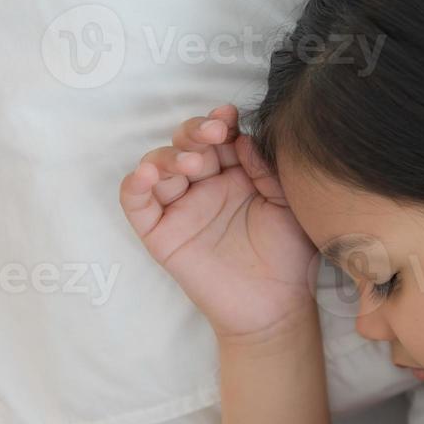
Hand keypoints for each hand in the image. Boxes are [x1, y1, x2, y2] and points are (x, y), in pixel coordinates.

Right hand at [119, 104, 317, 341]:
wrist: (278, 307)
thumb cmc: (289, 254)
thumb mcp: (286, 204)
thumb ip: (267, 171)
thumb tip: (244, 139)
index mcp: (237, 175)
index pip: (219, 138)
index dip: (218, 122)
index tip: (228, 116)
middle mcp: (206, 186)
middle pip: (186, 145)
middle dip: (194, 132)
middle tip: (213, 133)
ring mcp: (181, 208)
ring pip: (158, 167)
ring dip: (169, 157)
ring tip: (191, 165)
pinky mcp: (162, 235)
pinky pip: (137, 205)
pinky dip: (134, 186)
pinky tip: (147, 176)